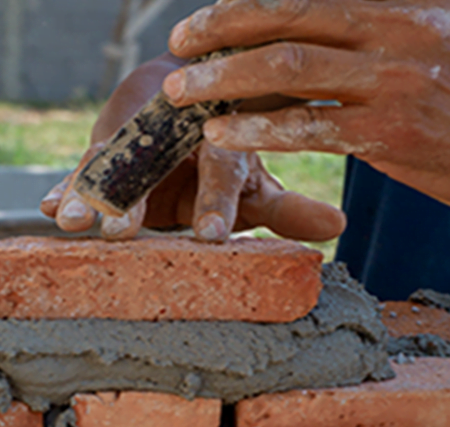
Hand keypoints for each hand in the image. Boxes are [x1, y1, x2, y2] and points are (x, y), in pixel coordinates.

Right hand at [41, 55, 344, 241]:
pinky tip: (47, 207)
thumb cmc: (224, 152)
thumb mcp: (255, 184)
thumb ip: (287, 209)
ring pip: (111, 160)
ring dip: (88, 190)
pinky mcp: (107, 144)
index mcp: (220, 139)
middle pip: (156, 161)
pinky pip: (84, 164)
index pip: (222, 170)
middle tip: (121, 230)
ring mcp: (138, 138)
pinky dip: (66, 185)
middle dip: (136, 197)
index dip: (217, 201)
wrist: (187, 101)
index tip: (211, 235)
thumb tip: (337, 224)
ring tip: (70, 218)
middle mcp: (175, 133)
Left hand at [163, 0, 449, 205]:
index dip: (246, 5)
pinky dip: (259, 127)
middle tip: (177, 47)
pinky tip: (221, 132)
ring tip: (181, 93)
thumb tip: (314, 32)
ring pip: (290, 70)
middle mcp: (395, 33)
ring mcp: (392, 83)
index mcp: (400, 5)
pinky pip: (310, 127)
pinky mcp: (389, 134)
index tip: (204, 20)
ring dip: (226, 79)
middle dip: (223, 30)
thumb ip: (372, 31)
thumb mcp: (424, 44)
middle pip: (288, 19)